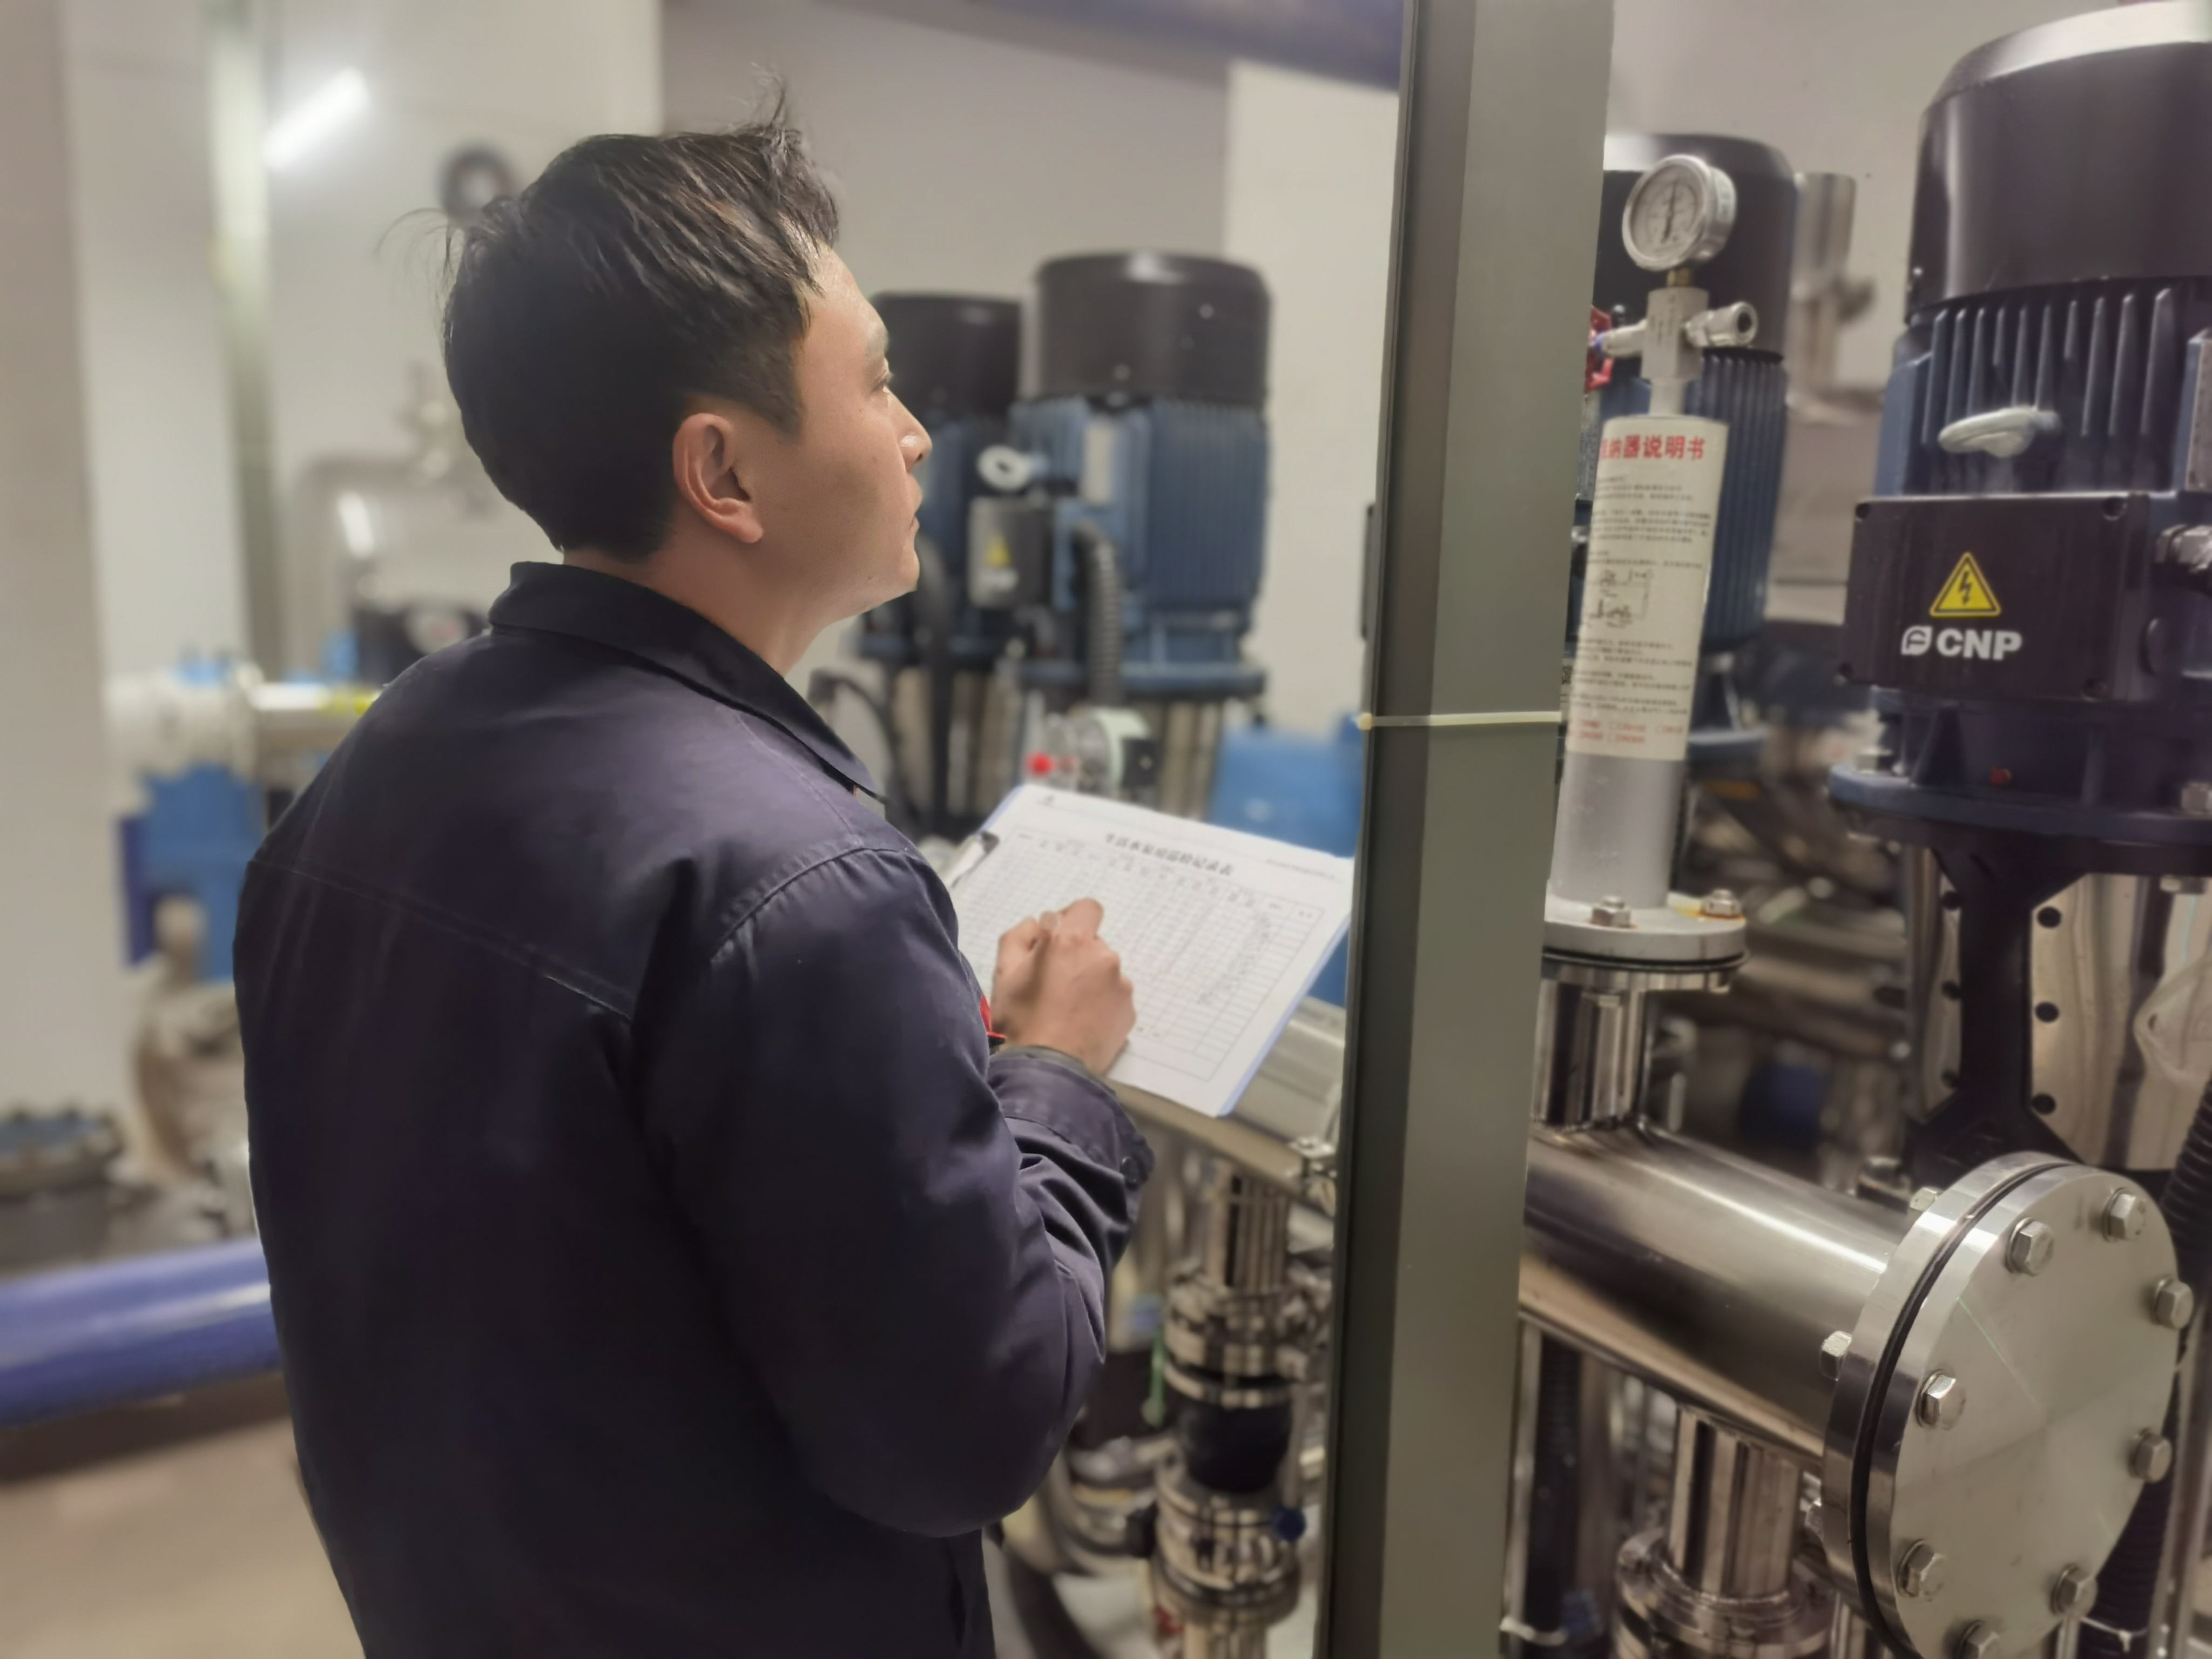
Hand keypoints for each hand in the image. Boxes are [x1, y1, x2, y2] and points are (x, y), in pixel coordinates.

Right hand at [990, 898, 1135, 1076]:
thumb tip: (1039, 923)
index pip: (1088, 908)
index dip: (1072, 919)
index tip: (1059, 939)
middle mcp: (1104, 957)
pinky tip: (1082, 1024)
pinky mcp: (1129, 1011)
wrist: (1047, 1070)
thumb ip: (1020, 935)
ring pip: (1105, 973)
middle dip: (1077, 957)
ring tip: (1068, 1010)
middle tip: (1055, 984)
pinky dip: (1102, 1005)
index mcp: (1072, 941)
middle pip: (1094, 945)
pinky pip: (1115, 998)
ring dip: (1090, 982)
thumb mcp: (1004, 971)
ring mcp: (1121, 985)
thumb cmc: (1021, 1020)